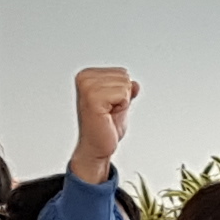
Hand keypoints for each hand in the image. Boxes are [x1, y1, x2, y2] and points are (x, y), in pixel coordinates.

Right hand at [71, 65, 137, 179]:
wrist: (97, 147)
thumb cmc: (105, 127)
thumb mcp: (120, 103)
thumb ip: (127, 90)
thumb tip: (135, 84)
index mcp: (87, 75)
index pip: (122, 72)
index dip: (121, 92)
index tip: (108, 105)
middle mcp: (84, 78)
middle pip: (124, 76)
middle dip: (122, 97)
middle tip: (108, 111)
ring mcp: (87, 87)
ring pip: (125, 85)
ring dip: (121, 103)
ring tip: (107, 114)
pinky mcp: (93, 98)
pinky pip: (123, 94)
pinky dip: (121, 107)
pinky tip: (107, 116)